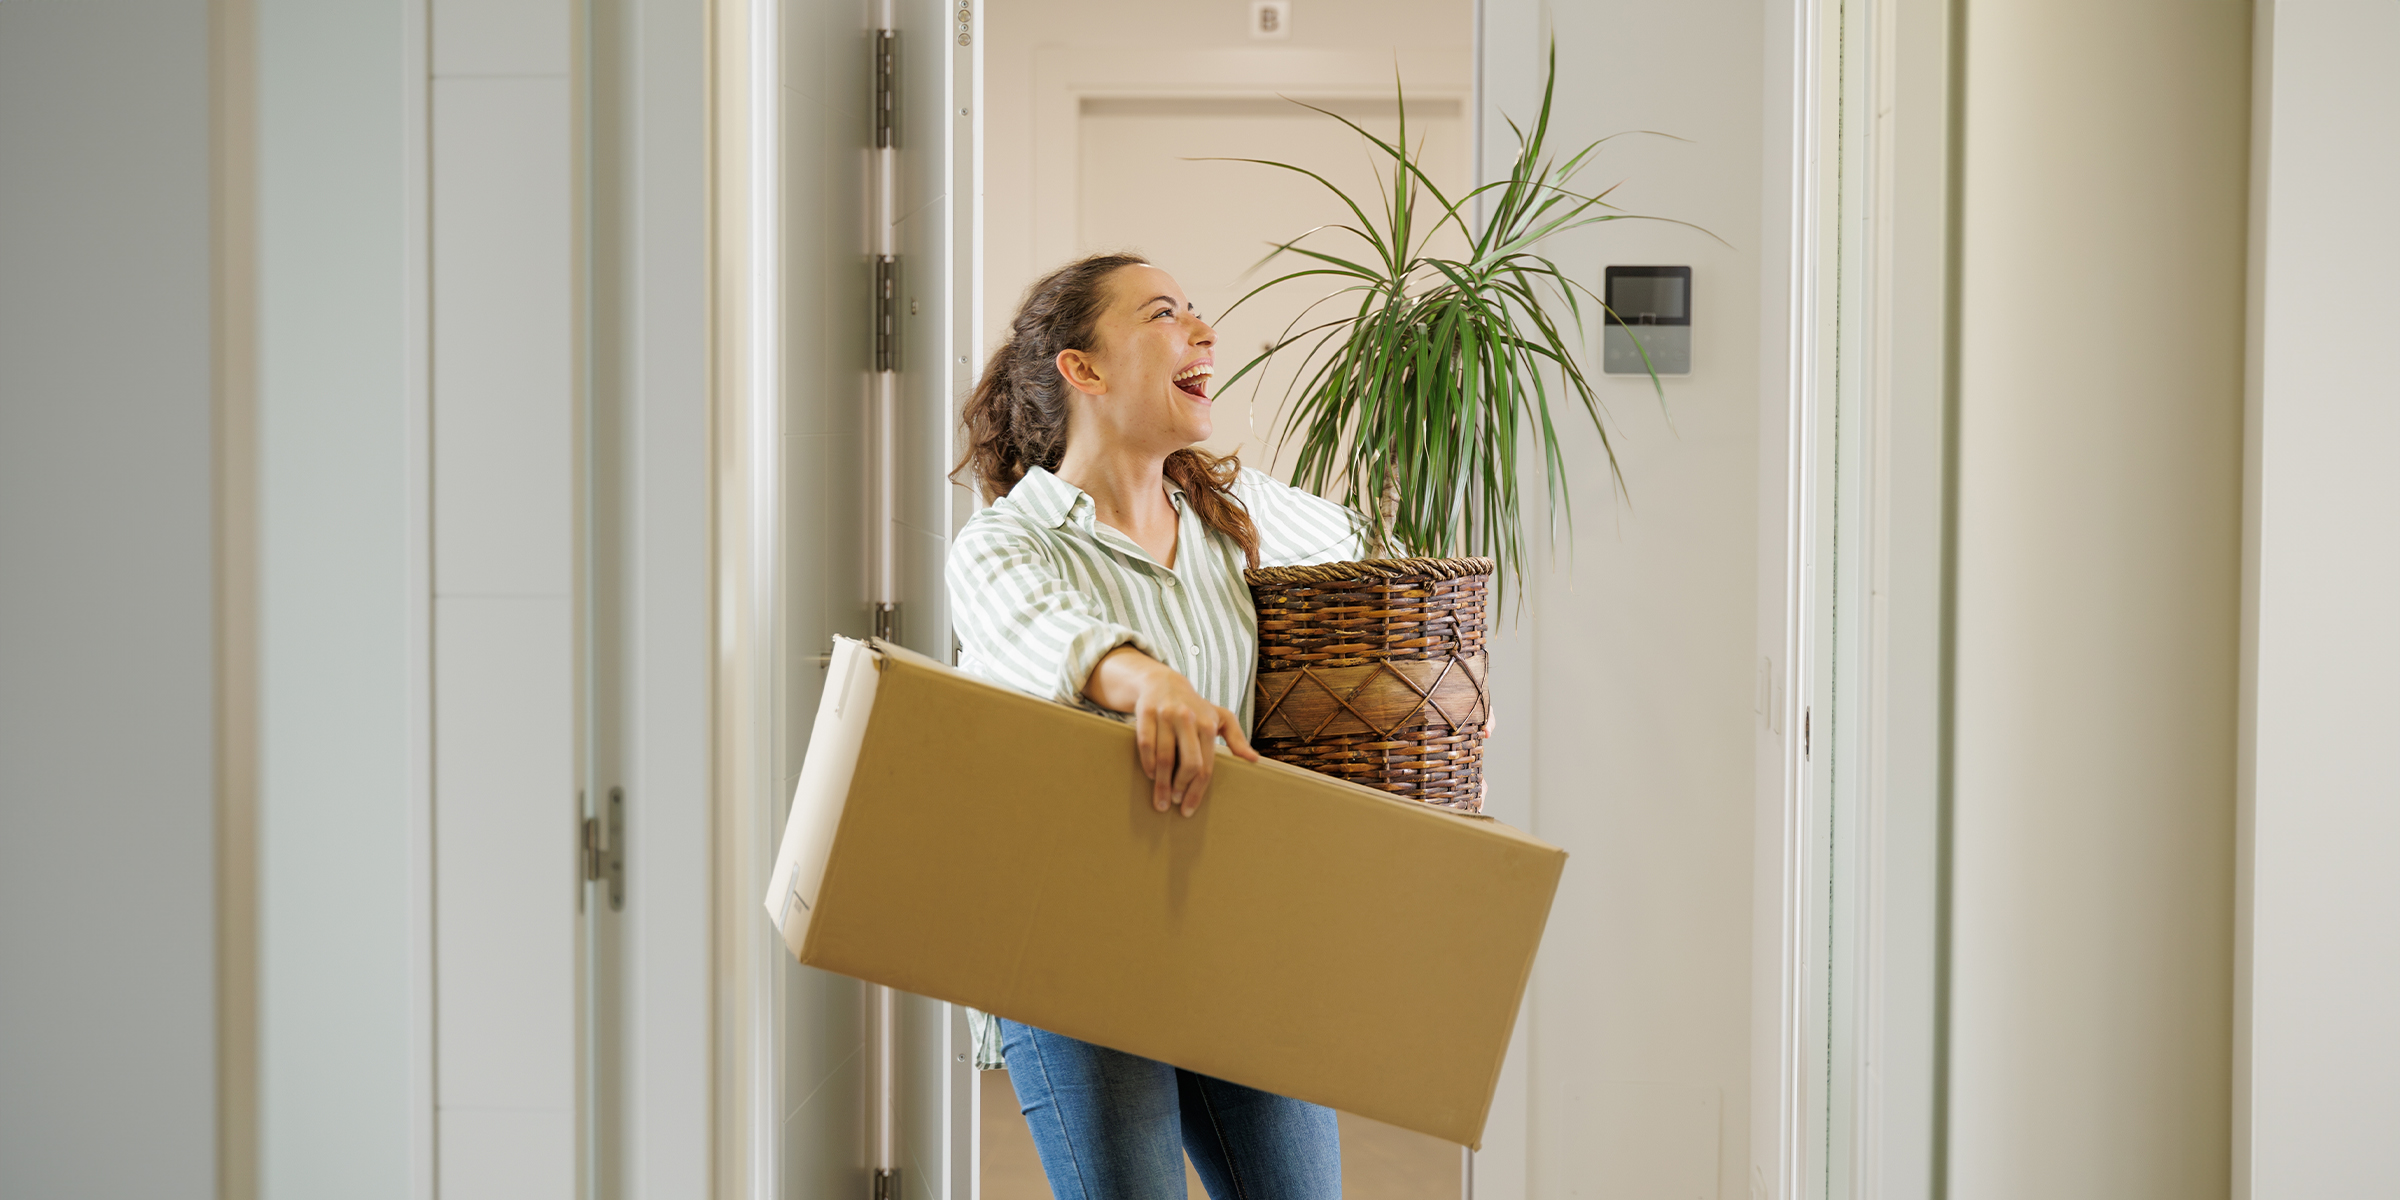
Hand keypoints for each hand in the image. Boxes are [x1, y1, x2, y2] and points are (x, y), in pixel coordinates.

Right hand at [1083, 645, 1260, 815]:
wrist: (1163, 683)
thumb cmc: (1195, 706)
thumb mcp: (1220, 717)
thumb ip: (1237, 738)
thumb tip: (1254, 760)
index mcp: (1208, 724)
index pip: (1205, 766)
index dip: (1197, 791)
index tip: (1189, 809)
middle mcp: (1188, 718)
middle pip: (1188, 763)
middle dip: (1181, 788)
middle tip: (1175, 803)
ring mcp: (1166, 715)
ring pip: (1164, 758)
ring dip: (1162, 784)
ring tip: (1161, 801)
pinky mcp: (1146, 713)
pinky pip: (1146, 745)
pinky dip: (1147, 765)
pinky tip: (1150, 777)